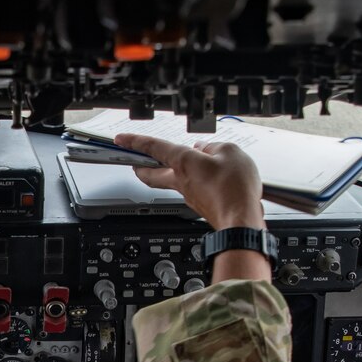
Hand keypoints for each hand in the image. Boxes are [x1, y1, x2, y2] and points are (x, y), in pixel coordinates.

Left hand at [112, 133, 264, 228]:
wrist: (241, 221)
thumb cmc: (235, 189)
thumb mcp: (230, 153)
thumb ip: (215, 147)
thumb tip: (207, 149)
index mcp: (183, 162)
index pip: (153, 147)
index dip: (135, 141)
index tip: (121, 139)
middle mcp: (181, 181)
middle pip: (151, 175)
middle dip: (140, 168)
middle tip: (135, 163)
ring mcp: (189, 195)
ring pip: (171, 182)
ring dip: (169, 173)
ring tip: (177, 163)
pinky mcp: (200, 205)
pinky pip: (191, 189)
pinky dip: (191, 181)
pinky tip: (202, 177)